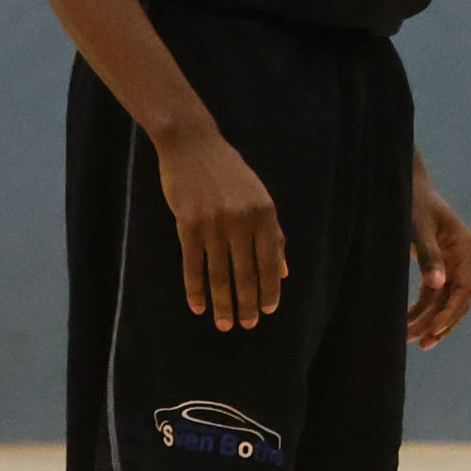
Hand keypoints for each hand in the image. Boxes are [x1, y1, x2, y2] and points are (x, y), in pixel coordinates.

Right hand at [154, 125, 286, 329]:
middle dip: (247, 305)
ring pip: (219, 275)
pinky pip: (193, 266)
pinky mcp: (187, 226)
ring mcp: (213, 224)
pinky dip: (195, 290)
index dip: (269, 290)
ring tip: (224, 324)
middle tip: (247, 325)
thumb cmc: (230, 173)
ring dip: (223, 304)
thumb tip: (283, 273)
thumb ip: (273, 234)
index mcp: (264, 214)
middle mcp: (241, 221)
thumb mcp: (260, 198)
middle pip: (245, 274)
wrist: (193, 145)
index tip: (268, 311)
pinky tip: (199, 307)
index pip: (270, 262)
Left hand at [406, 174, 470, 345]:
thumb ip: (429, 256)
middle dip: (441, 323)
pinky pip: (435, 293)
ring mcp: (452, 261)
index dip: (450, 313)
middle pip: (458, 300)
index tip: (434, 330)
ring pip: (447, 300)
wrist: (406, 183)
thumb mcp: (418, 228)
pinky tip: (410, 324)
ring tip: (412, 340)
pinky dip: (424, 309)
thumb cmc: (413, 202)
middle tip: (423, 344)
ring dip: (431, 320)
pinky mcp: (439, 263)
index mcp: (464, 248)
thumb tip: (438, 285)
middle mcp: (463, 257)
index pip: (464, 289)